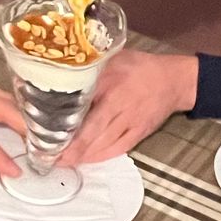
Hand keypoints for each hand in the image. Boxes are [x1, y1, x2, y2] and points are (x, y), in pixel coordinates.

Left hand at [60, 49, 198, 165]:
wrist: (173, 80)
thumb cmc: (139, 68)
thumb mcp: (113, 59)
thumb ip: (90, 68)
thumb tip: (61, 70)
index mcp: (110, 84)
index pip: (82, 106)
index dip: (64, 122)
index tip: (46, 131)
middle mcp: (120, 105)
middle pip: (91, 131)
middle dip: (70, 147)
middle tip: (50, 156)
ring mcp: (131, 122)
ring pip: (103, 144)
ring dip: (82, 155)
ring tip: (63, 161)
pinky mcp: (139, 133)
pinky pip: (117, 149)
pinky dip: (100, 157)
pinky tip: (86, 161)